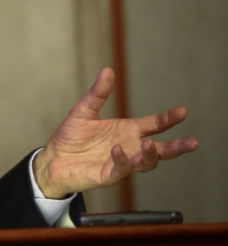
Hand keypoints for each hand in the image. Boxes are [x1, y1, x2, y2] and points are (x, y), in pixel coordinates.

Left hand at [33, 68, 199, 198]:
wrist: (53, 159)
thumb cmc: (70, 137)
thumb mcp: (84, 110)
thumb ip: (98, 93)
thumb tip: (108, 71)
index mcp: (127, 131)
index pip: (154, 125)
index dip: (168, 119)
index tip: (182, 111)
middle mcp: (129, 147)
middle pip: (160, 149)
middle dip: (177, 147)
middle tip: (192, 141)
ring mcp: (120, 162)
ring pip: (145, 162)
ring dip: (150, 154)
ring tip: (149, 143)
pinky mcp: (108, 175)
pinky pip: (120, 169)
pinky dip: (122, 159)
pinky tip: (117, 149)